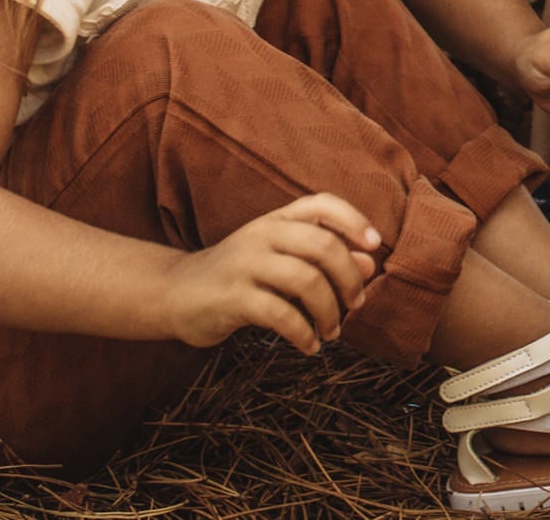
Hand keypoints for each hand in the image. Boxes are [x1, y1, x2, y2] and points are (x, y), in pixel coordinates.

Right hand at [163, 194, 379, 354]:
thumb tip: (368, 264)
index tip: (375, 246)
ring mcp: (245, 264)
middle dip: (349, 280)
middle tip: (355, 305)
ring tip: (331, 332)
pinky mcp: (231, 297)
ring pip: (307, 281)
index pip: (322, 204)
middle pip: (323, 246)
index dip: (354, 220)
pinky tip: (309, 346)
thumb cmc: (239, 275)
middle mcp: (261, 234)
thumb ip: (321, 257)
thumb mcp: (280, 258)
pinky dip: (303, 334)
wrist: (174, 293)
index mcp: (276, 219)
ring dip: (329, 312)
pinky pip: (281, 315)